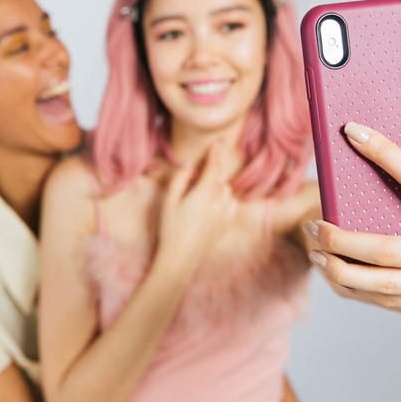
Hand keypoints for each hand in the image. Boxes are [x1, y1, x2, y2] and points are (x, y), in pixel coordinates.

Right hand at [157, 140, 239, 278]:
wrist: (180, 258)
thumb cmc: (170, 229)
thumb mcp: (169, 202)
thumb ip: (179, 180)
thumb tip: (188, 165)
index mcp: (203, 194)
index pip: (213, 168)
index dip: (215, 154)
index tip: (218, 143)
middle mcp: (218, 202)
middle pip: (220, 179)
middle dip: (212, 174)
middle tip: (198, 180)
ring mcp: (225, 214)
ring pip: (226, 191)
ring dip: (218, 188)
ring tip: (202, 196)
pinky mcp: (226, 225)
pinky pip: (231, 204)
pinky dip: (224, 200)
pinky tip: (212, 207)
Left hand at [306, 122, 400, 332]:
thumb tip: (380, 186)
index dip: (383, 151)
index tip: (352, 130)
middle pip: (384, 251)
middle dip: (338, 240)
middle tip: (314, 225)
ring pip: (377, 285)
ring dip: (338, 270)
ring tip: (316, 252)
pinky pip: (383, 301)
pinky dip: (353, 288)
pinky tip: (335, 274)